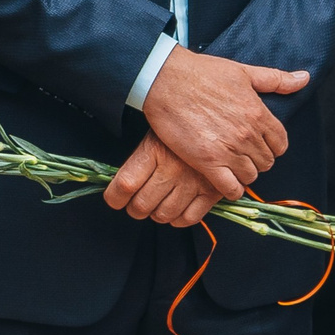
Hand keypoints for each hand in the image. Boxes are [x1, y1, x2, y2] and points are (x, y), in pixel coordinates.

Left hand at [104, 134, 227, 226]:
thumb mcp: (156, 132)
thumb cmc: (183, 124)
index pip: (124, 185)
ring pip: (163, 215)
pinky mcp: (213, 191)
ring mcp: (193, 181)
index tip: (115, 199)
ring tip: (158, 204)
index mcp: (154, 150)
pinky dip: (179, 219)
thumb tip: (122, 186)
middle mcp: (172, 168)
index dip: (115, 197)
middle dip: (135, 209)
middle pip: (141, 205)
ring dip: (156, 214)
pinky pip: (189, 218)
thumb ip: (140, 159)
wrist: (220, 114)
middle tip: (137, 203)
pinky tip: (177, 208)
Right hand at [139, 45, 304, 198]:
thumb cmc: (203, 73)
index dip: (272, 146)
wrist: (167, 80)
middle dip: (257, 160)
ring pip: (250, 176)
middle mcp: (248, 134)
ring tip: (231, 166)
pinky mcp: (207, 162)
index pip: (281, 143)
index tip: (259, 144)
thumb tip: (304, 78)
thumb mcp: (244, 72)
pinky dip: (231, 190)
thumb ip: (276, 79)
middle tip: (242, 155)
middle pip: (266, 162)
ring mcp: (228, 150)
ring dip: (243, 174)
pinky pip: (231, 189)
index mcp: (259, 113)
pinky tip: (223, 181)